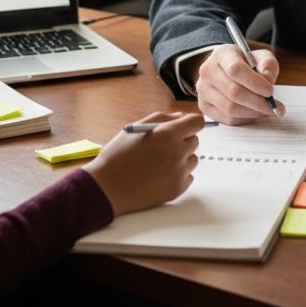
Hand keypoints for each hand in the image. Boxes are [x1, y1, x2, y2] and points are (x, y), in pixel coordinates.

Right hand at [85, 111, 204, 215]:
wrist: (108, 188)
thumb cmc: (119, 155)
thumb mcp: (137, 127)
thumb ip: (163, 118)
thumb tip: (181, 116)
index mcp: (168, 134)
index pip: (197, 122)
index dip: (191, 123)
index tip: (184, 127)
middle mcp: (177, 152)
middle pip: (195, 141)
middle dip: (182, 141)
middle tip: (163, 147)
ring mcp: (179, 172)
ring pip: (192, 159)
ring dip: (182, 159)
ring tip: (159, 162)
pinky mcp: (177, 189)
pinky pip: (188, 177)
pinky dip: (178, 175)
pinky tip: (160, 175)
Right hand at [194, 44, 284, 123]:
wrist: (226, 70)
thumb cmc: (246, 64)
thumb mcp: (260, 57)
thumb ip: (267, 65)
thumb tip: (267, 82)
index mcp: (221, 54)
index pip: (235, 69)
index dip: (254, 82)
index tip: (270, 91)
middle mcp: (208, 72)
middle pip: (233, 92)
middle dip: (258, 102)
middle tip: (276, 107)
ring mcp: (203, 91)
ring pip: (230, 108)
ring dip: (253, 113)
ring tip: (268, 111)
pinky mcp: (204, 107)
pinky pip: (227, 119)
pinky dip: (245, 119)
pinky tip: (255, 113)